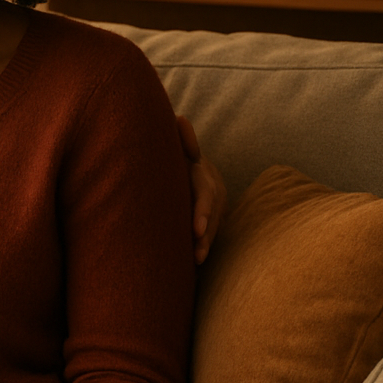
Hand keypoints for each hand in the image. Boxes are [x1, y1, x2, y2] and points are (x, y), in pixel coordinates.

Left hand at [177, 114, 226, 264]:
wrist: (176, 153)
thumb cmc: (166, 149)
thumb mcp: (173, 144)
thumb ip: (180, 137)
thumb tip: (180, 119)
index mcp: (202, 171)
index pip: (205, 194)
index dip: (202, 212)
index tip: (195, 231)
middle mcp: (213, 184)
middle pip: (212, 213)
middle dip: (205, 234)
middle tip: (197, 255)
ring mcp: (216, 198)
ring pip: (214, 223)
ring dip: (206, 242)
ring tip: (196, 262)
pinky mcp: (212, 210)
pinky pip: (211, 228)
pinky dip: (205, 243)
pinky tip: (196, 261)